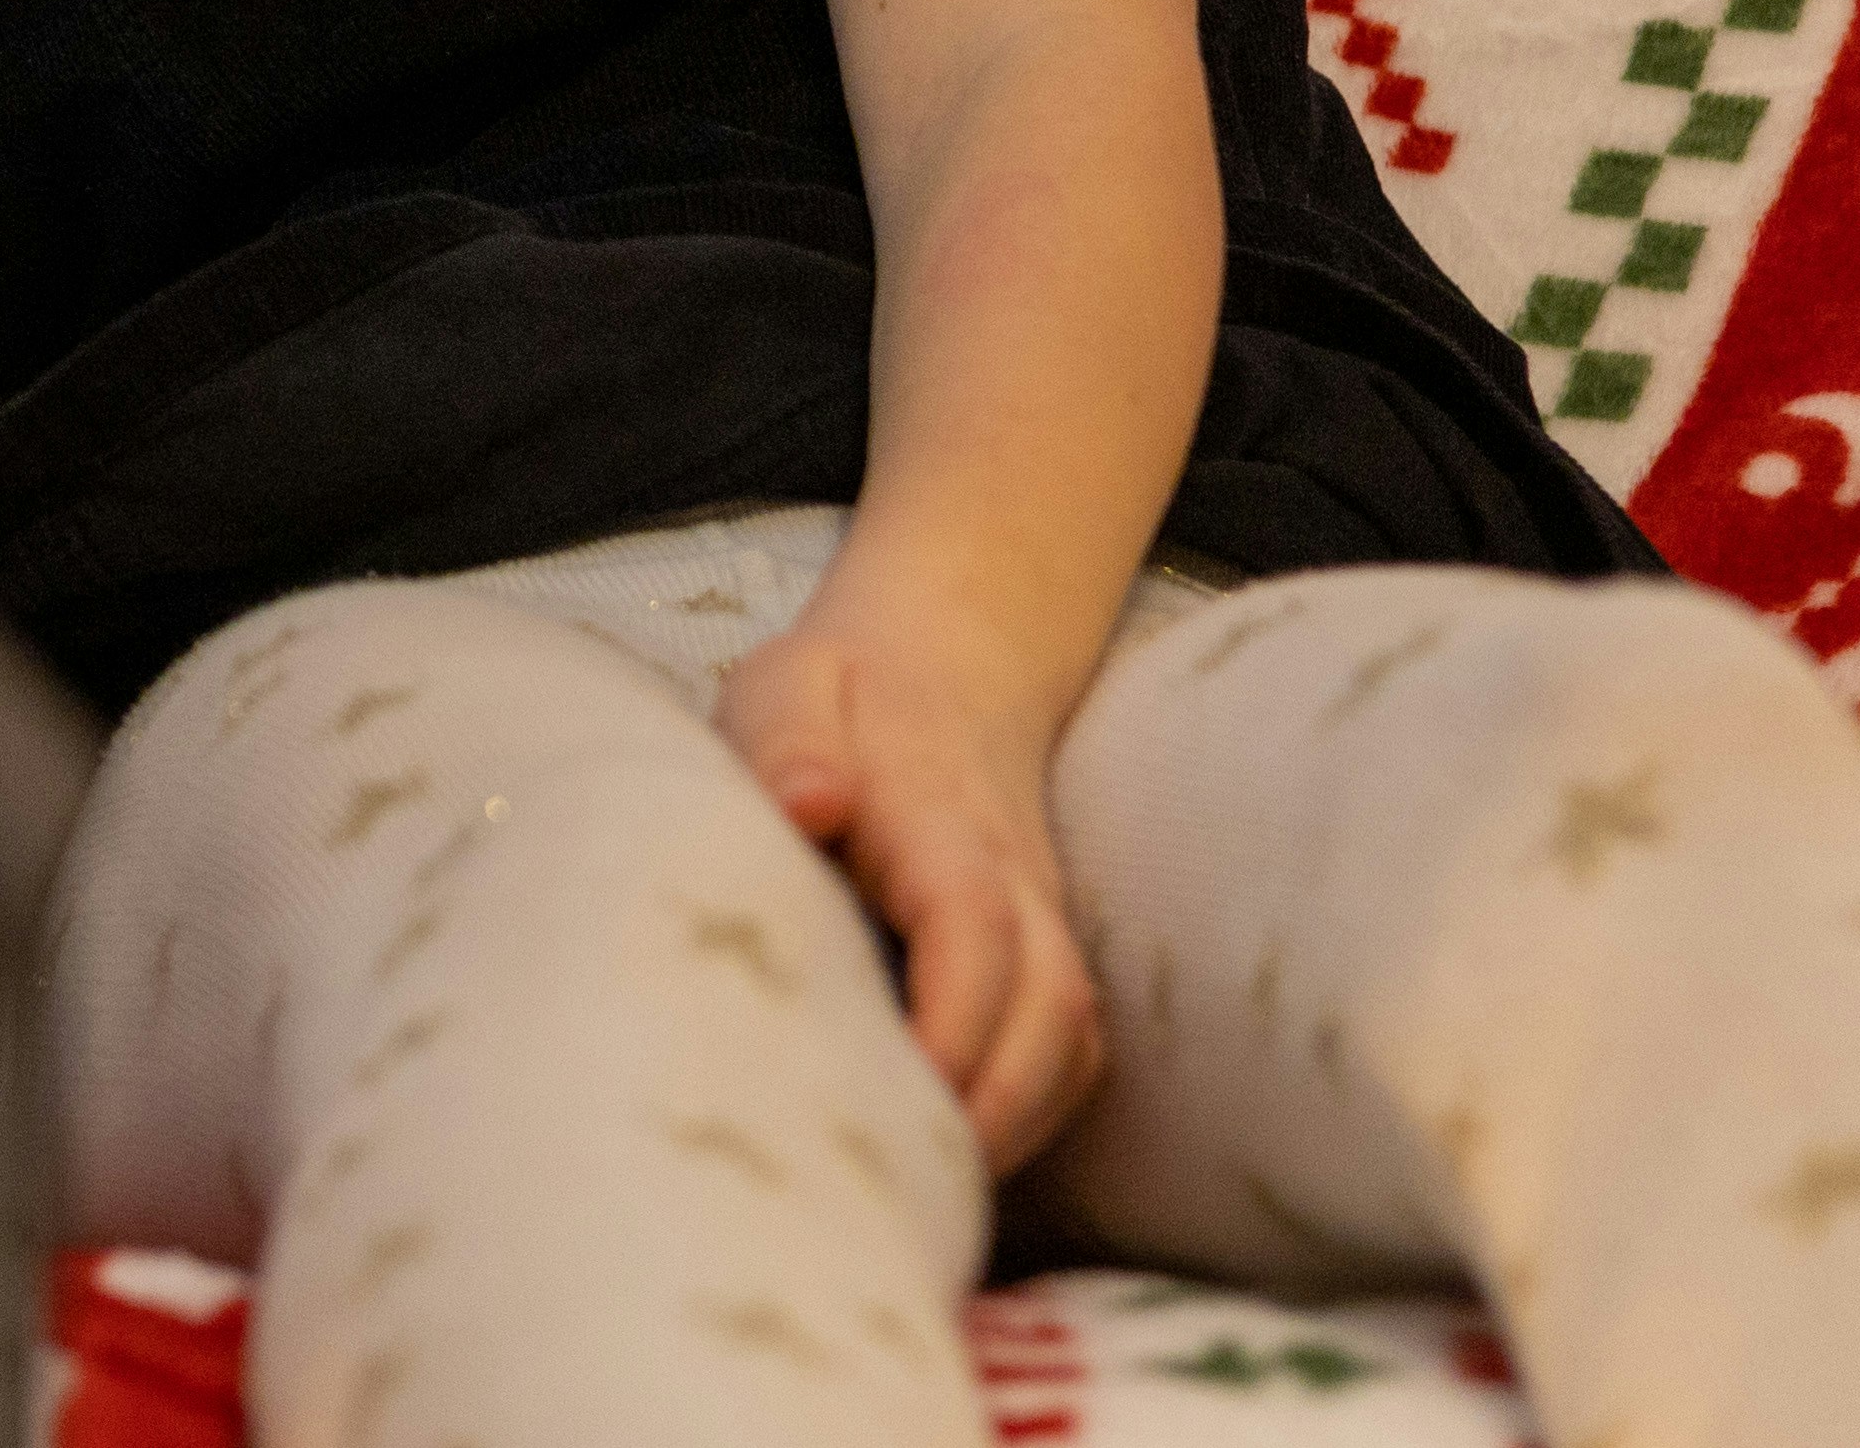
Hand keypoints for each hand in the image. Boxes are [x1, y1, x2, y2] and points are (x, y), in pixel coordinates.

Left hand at [716, 619, 1100, 1172]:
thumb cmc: (838, 696)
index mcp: (940, 822)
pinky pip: (1065, 1056)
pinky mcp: (1039, 965)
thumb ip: (789, 739)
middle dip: (993, 1105)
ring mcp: (1041, 927)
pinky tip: (948, 1158)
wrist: (943, 667)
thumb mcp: (789, 686)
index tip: (907, 1083)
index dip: (953, 1016)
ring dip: (1013, 1125)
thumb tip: (812, 802)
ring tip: (923, 1192)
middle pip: (1048, 1007)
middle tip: (904, 1180)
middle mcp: (1014, 885)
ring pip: (1069, 1043)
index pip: (975, 924)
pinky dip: (1024, 1116)